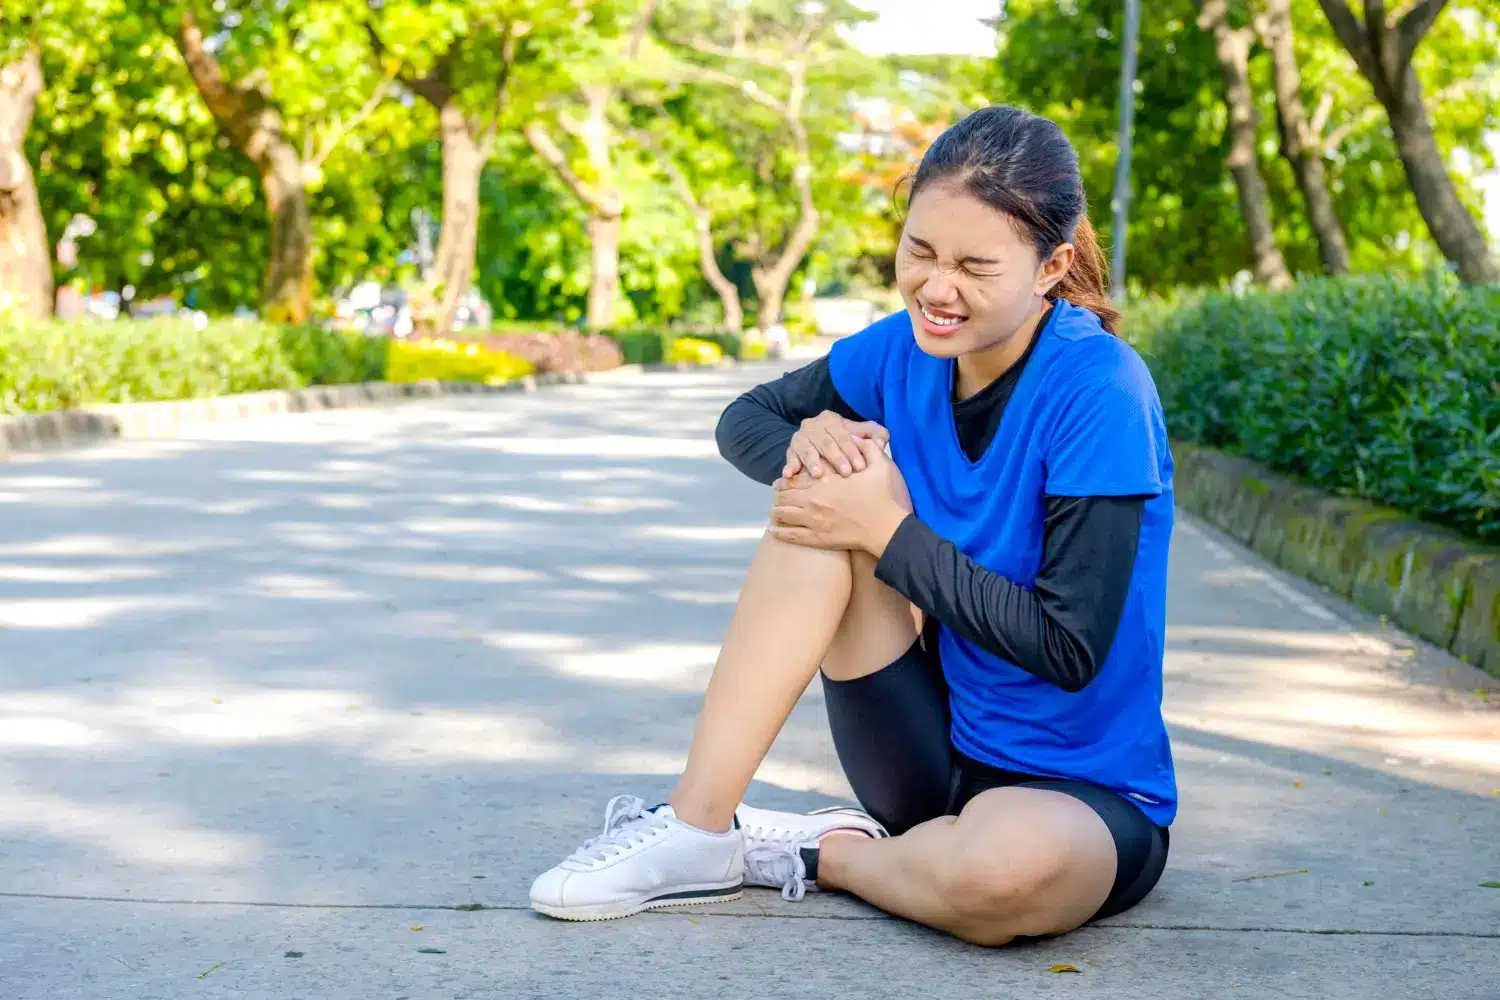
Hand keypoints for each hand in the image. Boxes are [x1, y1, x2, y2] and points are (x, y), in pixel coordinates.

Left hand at [772, 437, 911, 554]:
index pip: (796, 476)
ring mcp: (813, 519)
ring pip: (783, 514)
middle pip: (784, 495)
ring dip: (776, 512)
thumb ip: (867, 446)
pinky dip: (779, 532)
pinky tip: (774, 530)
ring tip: (774, 512)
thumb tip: (855, 436)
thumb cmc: (884, 496)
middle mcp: (814, 498)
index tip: (784, 479)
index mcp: (825, 480)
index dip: (787, 478)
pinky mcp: (817, 538)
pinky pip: (790, 535)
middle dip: (779, 494)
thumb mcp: (881, 464)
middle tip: (777, 496)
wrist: (886, 527)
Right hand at [785, 410, 889, 478]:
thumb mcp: (862, 434)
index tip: (860, 466)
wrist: (818, 444)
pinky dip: (789, 466)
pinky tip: (789, 475)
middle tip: (846, 473)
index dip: (852, 450)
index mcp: (830, 419)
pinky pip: (789, 458)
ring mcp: (800, 438)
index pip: (842, 435)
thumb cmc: (845, 442)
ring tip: (818, 475)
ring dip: (812, 462)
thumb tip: (881, 443)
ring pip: (807, 450)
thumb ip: (876, 435)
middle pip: (826, 443)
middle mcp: (812, 425)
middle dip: (836, 458)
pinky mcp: (790, 450)